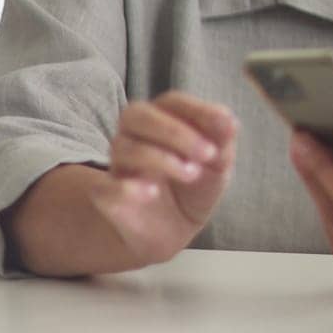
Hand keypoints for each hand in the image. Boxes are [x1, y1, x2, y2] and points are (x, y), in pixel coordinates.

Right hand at [91, 93, 238, 266]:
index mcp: (163, 119)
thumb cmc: (194, 187)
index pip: (172, 101)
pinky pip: (104, 186)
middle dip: (176, 131)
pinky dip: (127, 187)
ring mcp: (118, 165)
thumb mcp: (218, 164)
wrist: (174, 231)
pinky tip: (152, 192)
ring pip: (125, 147)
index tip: (226, 125)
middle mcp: (134, 135)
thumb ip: (222, 141)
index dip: (199, 110)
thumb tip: (229, 121)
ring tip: (192, 174)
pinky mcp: (106, 195)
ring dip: (162, 158)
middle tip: (209, 153)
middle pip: (138, 115)